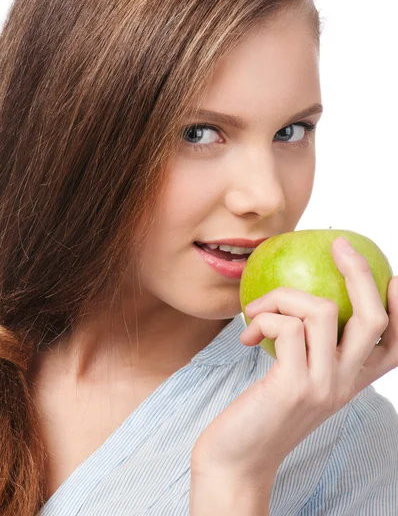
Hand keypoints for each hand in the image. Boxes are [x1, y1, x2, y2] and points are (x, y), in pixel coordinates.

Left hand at [191, 237, 397, 482]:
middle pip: (374, 318)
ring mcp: (324, 385)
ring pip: (324, 311)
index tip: (391, 276)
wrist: (238, 458)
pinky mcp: (294, 386)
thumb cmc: (263, 410)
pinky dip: (265, 317)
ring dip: (283, 296)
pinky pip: (288, 326)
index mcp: (351, 381)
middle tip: (338, 244)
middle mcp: (347, 384)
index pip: (395, 343)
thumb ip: (308, 347)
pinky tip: (248, 336)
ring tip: (256, 311)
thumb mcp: (296, 377)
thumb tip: (298, 295)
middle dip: (359, 271)